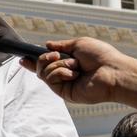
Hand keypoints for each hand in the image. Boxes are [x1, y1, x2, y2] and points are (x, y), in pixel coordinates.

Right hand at [19, 36, 136, 105]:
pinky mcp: (64, 92)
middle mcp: (64, 73)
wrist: (113, 72)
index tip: (23, 58)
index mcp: (68, 62)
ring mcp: (64, 84)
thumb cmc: (102, 57)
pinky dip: (60, 72)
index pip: (46, 62)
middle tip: (56, 56)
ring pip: (43, 72)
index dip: (34, 61)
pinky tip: (73, 74)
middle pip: (40, 66)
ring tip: (74, 66)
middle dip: (44, 58)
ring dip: (57, 65)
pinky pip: (50, 79)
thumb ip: (61, 45)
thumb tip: (47, 45)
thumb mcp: (78, 44)